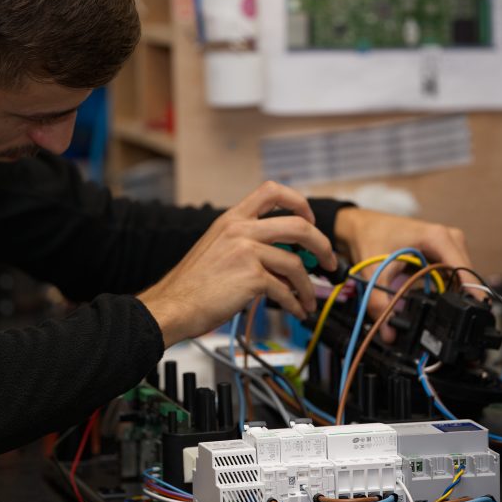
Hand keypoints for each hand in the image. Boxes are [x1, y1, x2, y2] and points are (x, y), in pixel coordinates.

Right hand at [139, 182, 337, 346]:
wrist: (173, 305)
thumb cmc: (192, 283)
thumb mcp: (217, 247)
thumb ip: (248, 243)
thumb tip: (284, 257)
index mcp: (232, 218)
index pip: (272, 191)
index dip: (299, 202)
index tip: (309, 219)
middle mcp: (240, 229)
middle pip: (299, 226)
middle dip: (323, 245)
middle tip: (329, 261)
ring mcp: (247, 252)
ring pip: (296, 264)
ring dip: (308, 286)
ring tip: (308, 300)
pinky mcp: (251, 277)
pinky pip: (285, 290)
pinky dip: (295, 303)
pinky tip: (295, 310)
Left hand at [334, 207, 472, 340]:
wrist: (362, 225)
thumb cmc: (371, 238)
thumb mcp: (374, 272)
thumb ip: (381, 303)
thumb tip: (389, 332)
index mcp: (439, 238)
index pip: (465, 271)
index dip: (471, 295)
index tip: (475, 316)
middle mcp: (450, 239)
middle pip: (465, 278)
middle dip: (457, 300)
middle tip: (445, 322)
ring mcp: (449, 246)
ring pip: (460, 279)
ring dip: (451, 296)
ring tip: (436, 310)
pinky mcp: (444, 254)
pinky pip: (452, 276)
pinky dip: (444, 289)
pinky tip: (433, 298)